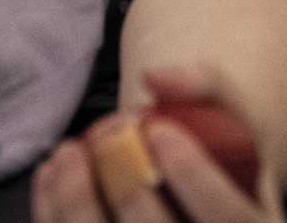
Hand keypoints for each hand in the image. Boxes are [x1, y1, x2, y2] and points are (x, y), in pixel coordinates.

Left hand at [31, 63, 285, 221]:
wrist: (195, 186)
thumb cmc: (215, 150)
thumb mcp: (234, 113)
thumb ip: (206, 84)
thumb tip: (156, 77)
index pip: (229, 217)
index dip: (195, 178)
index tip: (159, 131)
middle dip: (128, 187)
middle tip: (108, 136)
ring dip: (79, 204)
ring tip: (70, 154)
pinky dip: (54, 214)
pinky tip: (52, 176)